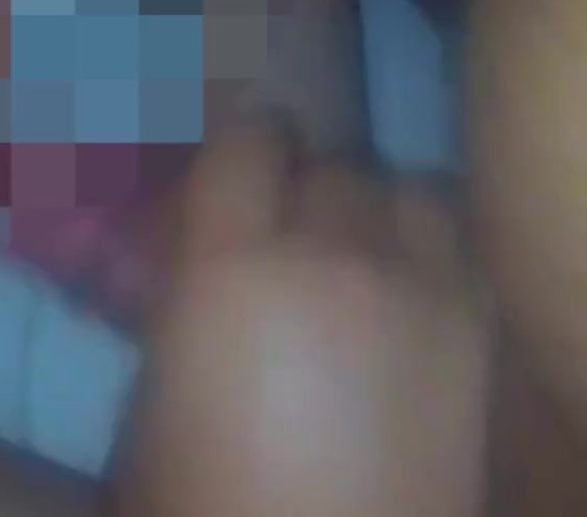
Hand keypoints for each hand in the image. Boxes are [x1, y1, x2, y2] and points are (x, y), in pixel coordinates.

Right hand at [117, 123, 490, 516]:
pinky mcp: (472, 328)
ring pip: (402, 188)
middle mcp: (330, 255)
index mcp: (230, 268)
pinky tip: (400, 287)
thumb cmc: (201, 497)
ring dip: (370, 206)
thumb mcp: (150, 395)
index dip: (238, 151)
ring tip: (348, 251)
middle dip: (298, 186)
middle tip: (276, 233)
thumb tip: (180, 260)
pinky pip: (454, 241)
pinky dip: (424, 244)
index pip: (248, 143)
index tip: (228, 178)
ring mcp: (416, 287)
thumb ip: (172, 304)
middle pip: (327, 162)